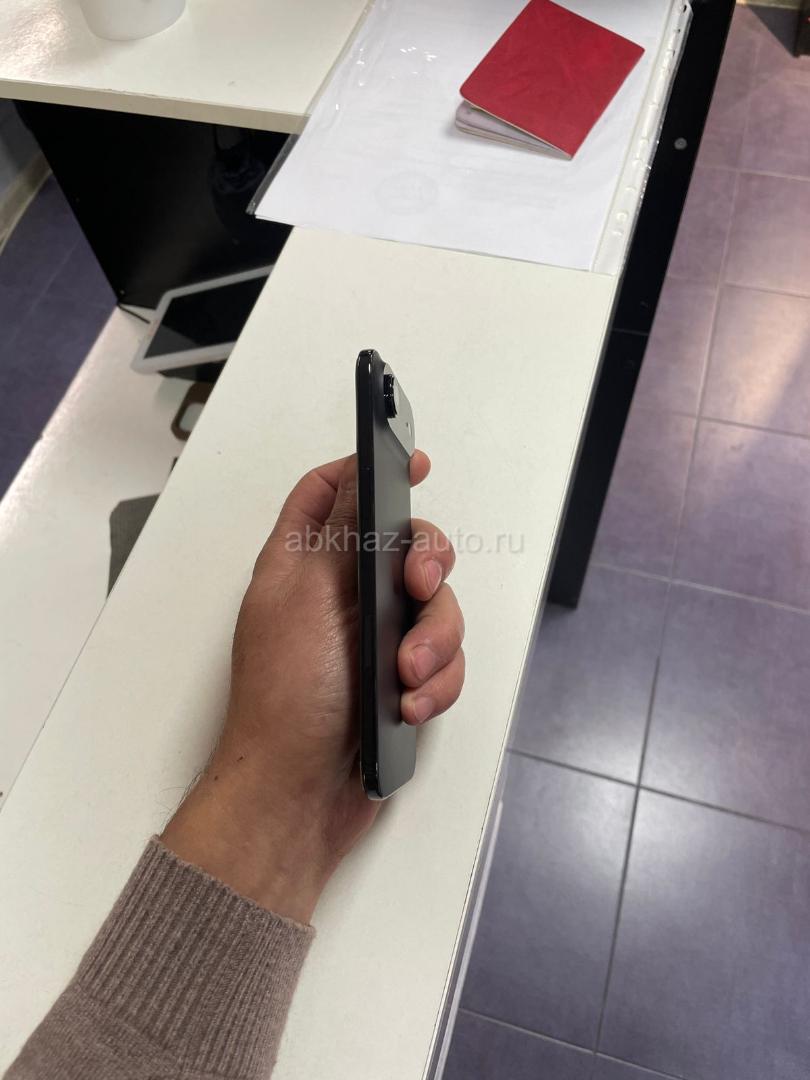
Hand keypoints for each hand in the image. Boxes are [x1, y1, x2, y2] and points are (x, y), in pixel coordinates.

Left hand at [162, 452, 464, 921]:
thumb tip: (360, 469)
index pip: (332, 495)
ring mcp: (375, 642)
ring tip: (408, 679)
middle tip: (418, 590)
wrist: (295, 797)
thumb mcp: (307, 597)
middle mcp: (343, 596)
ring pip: (437, 611)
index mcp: (304, 565)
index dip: (371, 471)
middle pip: (408, 548)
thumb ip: (340, 531)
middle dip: (428, 567)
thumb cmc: (286, 693)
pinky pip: (443, 666)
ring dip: (434, 643)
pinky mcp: (402, 685)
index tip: (418, 465)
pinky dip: (435, 685)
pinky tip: (409, 710)